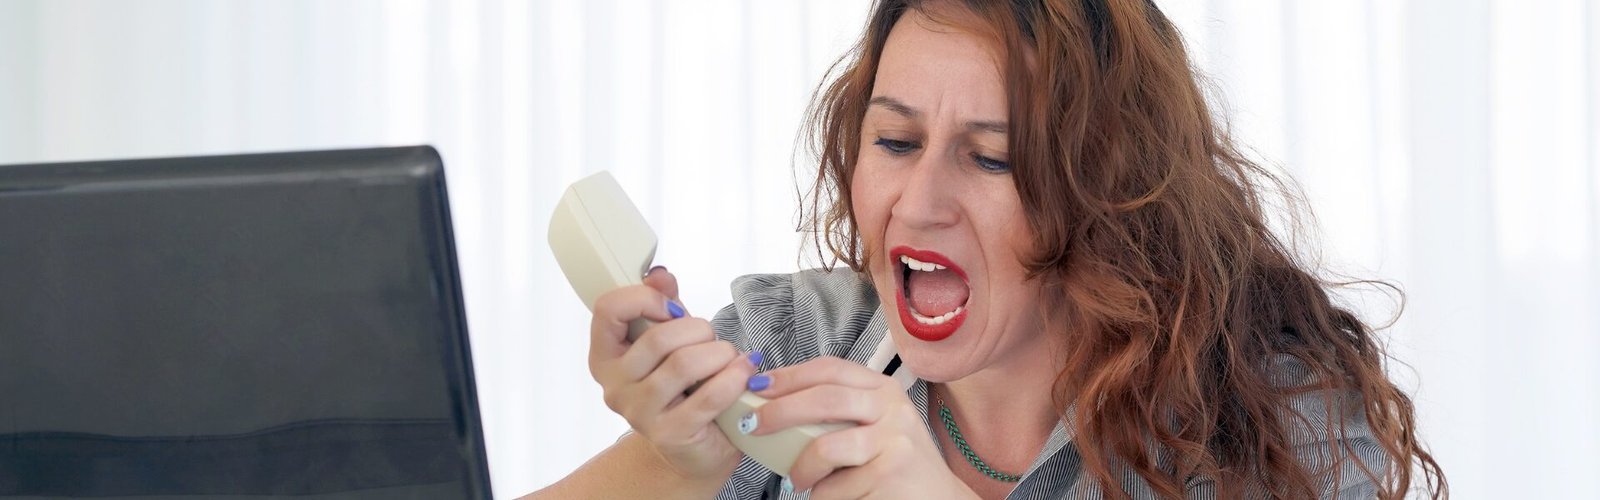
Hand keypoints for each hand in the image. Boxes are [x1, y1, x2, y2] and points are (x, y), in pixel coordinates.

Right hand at [587, 267, 757, 481]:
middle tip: (713, 340)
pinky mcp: (671, 434)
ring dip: (719, 353)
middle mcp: (615, 386)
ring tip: (730, 358)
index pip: (608, 309)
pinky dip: (734, 378)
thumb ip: (663, 305)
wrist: (692, 450)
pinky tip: (744, 373)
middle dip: (698, 330)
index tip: (672, 308)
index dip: (644, 298)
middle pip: (658, 337)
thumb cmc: (682, 389)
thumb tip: (660, 275)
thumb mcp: (670, 342)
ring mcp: (639, 413)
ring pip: (683, 364)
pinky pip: (709, 396)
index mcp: (605, 357)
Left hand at [745, 357, 976, 498]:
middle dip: (780, 411)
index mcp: (883, 388)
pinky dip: (822, 495)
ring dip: (800, 468)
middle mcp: (892, 407)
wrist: (938, 498)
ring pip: (826, 448)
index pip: (831, 369)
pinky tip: (826, 496)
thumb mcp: (876, 425)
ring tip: (796, 480)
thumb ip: (840, 411)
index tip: (757, 385)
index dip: (790, 375)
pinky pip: (836, 486)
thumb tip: (774, 403)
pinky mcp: (891, 473)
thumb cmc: (895, 462)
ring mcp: (894, 440)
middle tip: (753, 426)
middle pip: (825, 400)